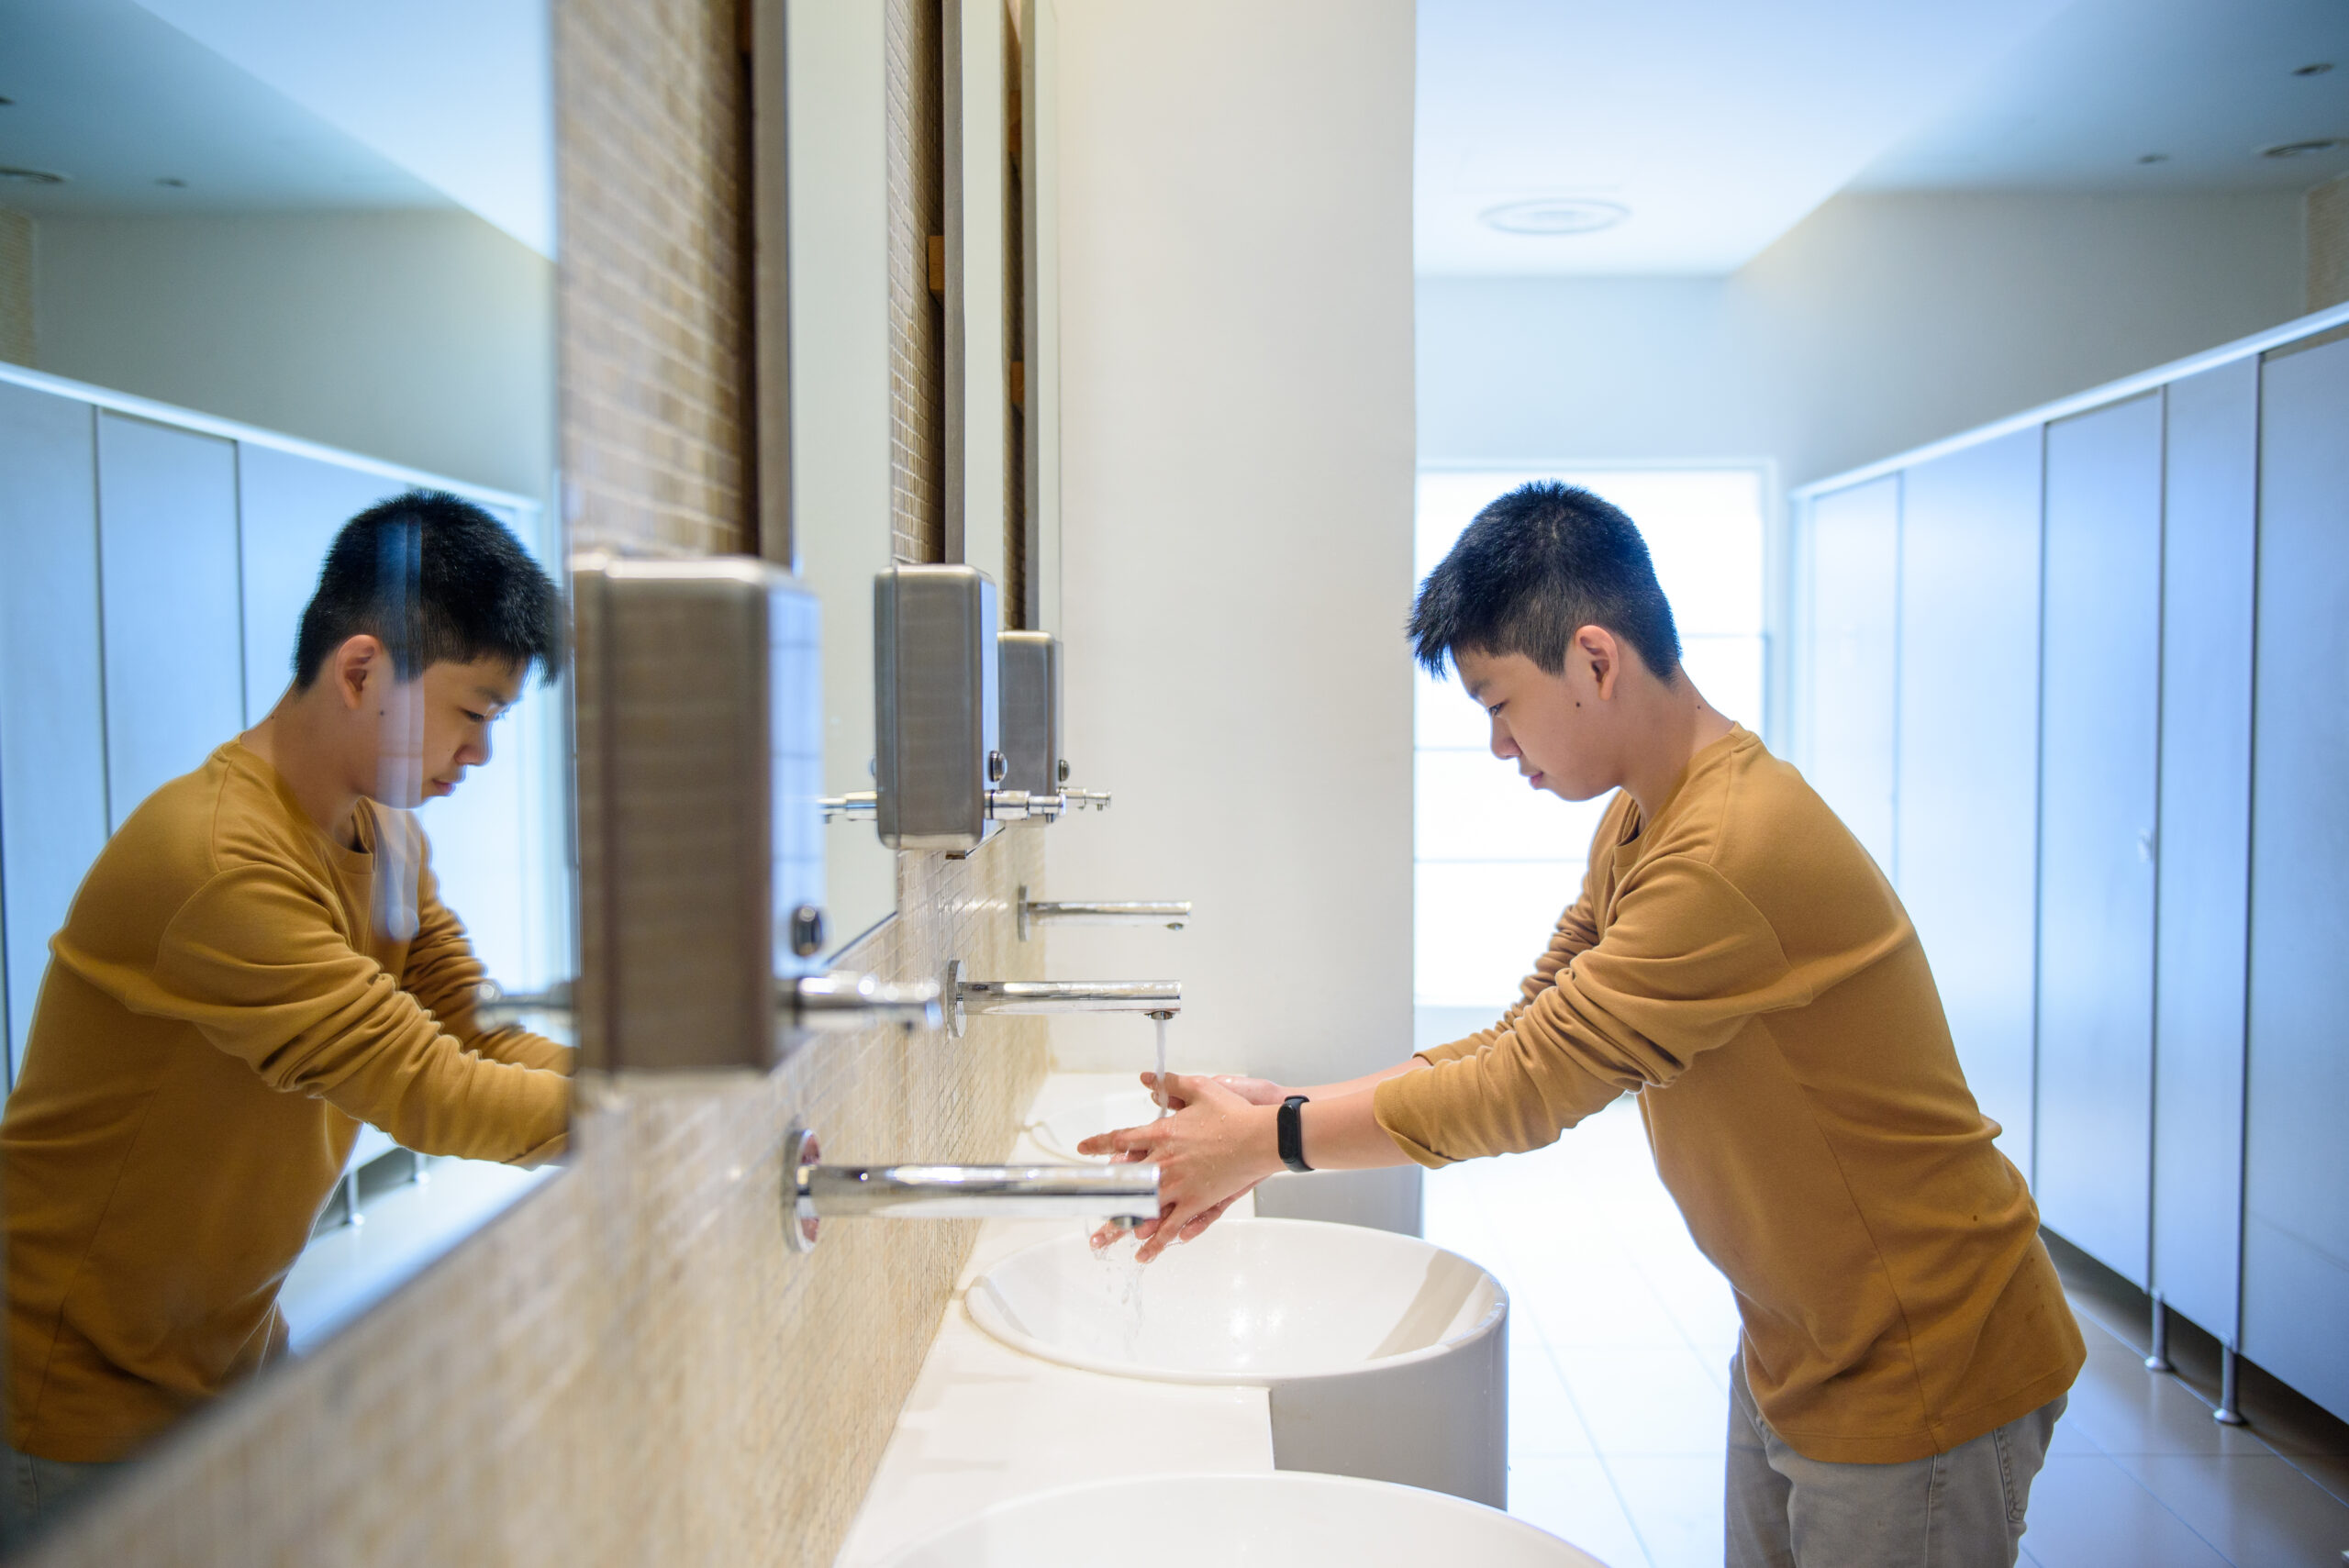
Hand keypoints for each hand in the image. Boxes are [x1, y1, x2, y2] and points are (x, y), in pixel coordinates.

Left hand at [1079, 1072, 1284, 1261]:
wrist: (1260, 1138)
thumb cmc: (1234, 1114)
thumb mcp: (1200, 1089)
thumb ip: (1171, 1084)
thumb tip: (1148, 1078)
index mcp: (1162, 1134)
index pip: (1121, 1140)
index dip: (1100, 1145)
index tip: (1084, 1150)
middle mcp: (1164, 1163)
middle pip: (1124, 1184)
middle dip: (1103, 1198)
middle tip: (1085, 1209)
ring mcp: (1179, 1186)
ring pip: (1142, 1212)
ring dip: (1120, 1228)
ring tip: (1102, 1242)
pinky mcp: (1196, 1202)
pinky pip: (1171, 1227)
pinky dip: (1156, 1242)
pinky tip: (1143, 1255)